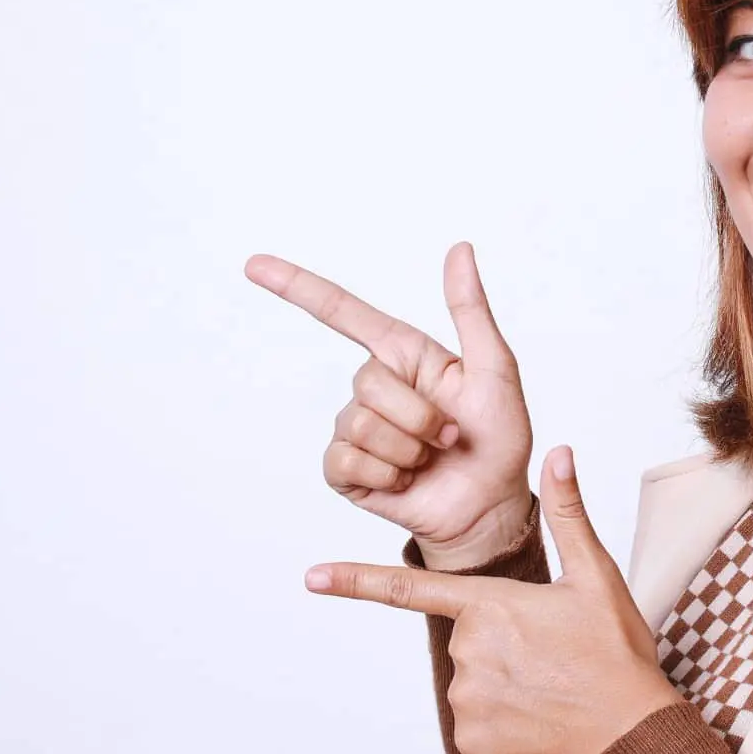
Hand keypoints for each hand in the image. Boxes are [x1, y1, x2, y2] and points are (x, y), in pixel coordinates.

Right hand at [245, 242, 533, 566]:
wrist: (491, 505)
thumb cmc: (498, 437)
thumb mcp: (495, 368)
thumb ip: (471, 309)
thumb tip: (459, 248)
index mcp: (404, 356)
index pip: (343, 314)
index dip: (297, 287)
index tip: (254, 264)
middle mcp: (375, 387)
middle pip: (368, 383)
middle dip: (419, 415)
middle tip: (449, 434)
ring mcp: (356, 429)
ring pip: (361, 425)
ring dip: (409, 448)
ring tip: (431, 458)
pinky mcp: (346, 470)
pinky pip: (346, 460)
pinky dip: (387, 473)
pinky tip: (406, 479)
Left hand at [304, 446, 685, 753]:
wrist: (632, 733)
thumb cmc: (616, 655)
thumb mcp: (596, 576)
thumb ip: (568, 514)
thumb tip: (560, 454)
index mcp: (491, 605)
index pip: (407, 588)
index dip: (353, 581)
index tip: (311, 576)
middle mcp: (469, 651)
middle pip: (469, 635)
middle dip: (502, 639)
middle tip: (550, 651)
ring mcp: (468, 701)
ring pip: (475, 678)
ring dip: (506, 678)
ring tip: (552, 682)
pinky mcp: (473, 742)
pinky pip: (478, 721)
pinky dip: (504, 717)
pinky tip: (540, 713)